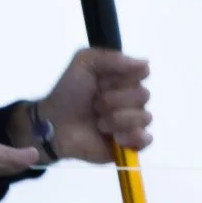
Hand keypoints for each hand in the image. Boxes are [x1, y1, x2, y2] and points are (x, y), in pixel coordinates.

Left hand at [34, 44, 153, 161]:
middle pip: (144, 95)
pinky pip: (147, 139)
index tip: (101, 82)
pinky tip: (115, 137)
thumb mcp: (84, 62)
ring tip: (99, 123)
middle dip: (115, 100)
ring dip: (117, 119)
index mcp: (124, 79)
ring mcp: (132, 123)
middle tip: (95, 105)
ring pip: (145, 117)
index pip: (142, 72)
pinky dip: (131, 137)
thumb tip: (146, 63)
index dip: (121, 78)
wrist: (54, 124)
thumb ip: (112, 58)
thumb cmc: (69, 92)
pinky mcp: (130, 145)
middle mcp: (132, 100)